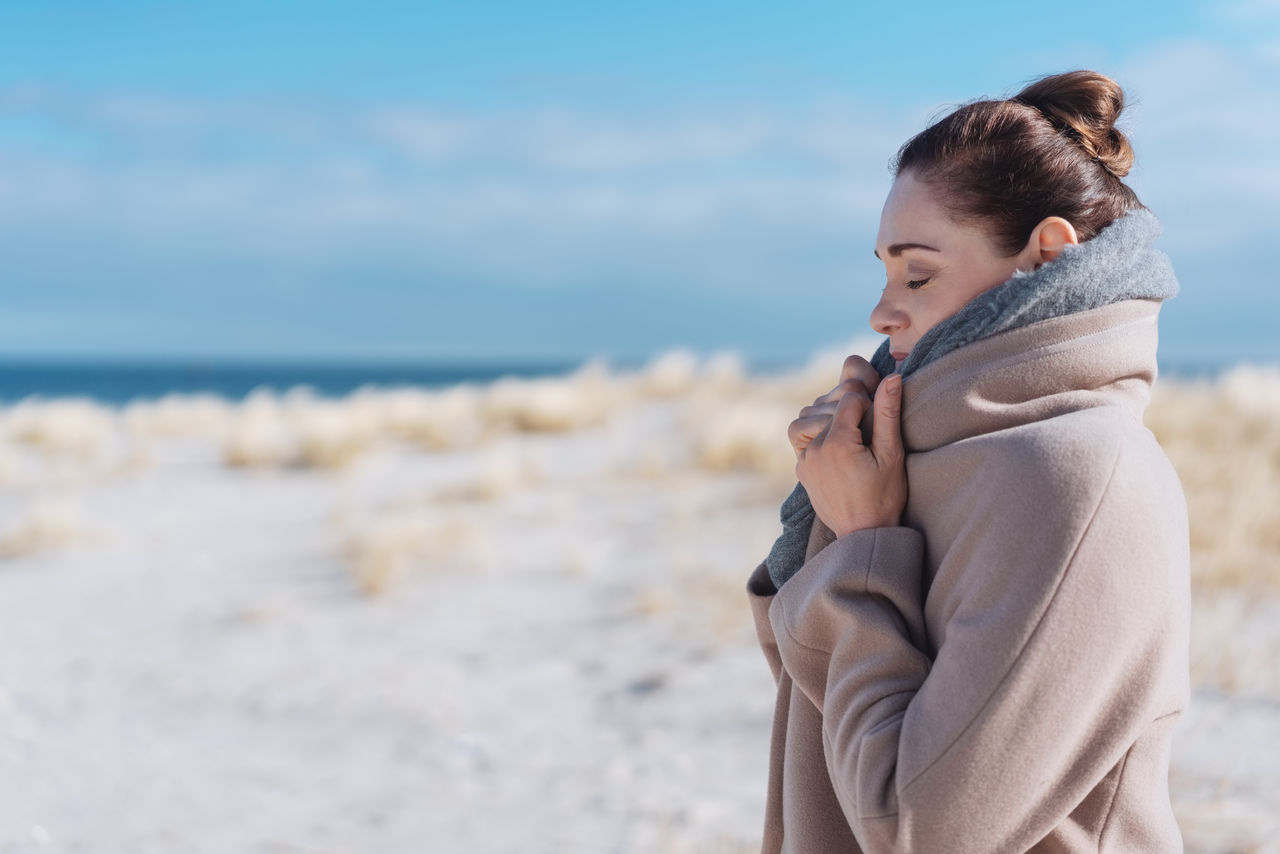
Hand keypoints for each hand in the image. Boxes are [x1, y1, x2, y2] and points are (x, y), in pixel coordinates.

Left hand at [795, 371, 906, 536]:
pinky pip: (802, 437)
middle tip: (868, 423)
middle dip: (848, 405)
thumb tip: (892, 377)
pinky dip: (818, 432)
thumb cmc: (884, 497)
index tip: (879, 418)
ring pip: (807, 416)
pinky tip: (839, 443)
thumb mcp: (892, 455)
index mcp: (837, 443)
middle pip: (826, 404)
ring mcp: (804, 459)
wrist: (863, 535)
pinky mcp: (801, 468)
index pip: (849, 397)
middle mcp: (813, 448)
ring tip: (852, 430)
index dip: (868, 401)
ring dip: (828, 415)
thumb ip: (888, 414)